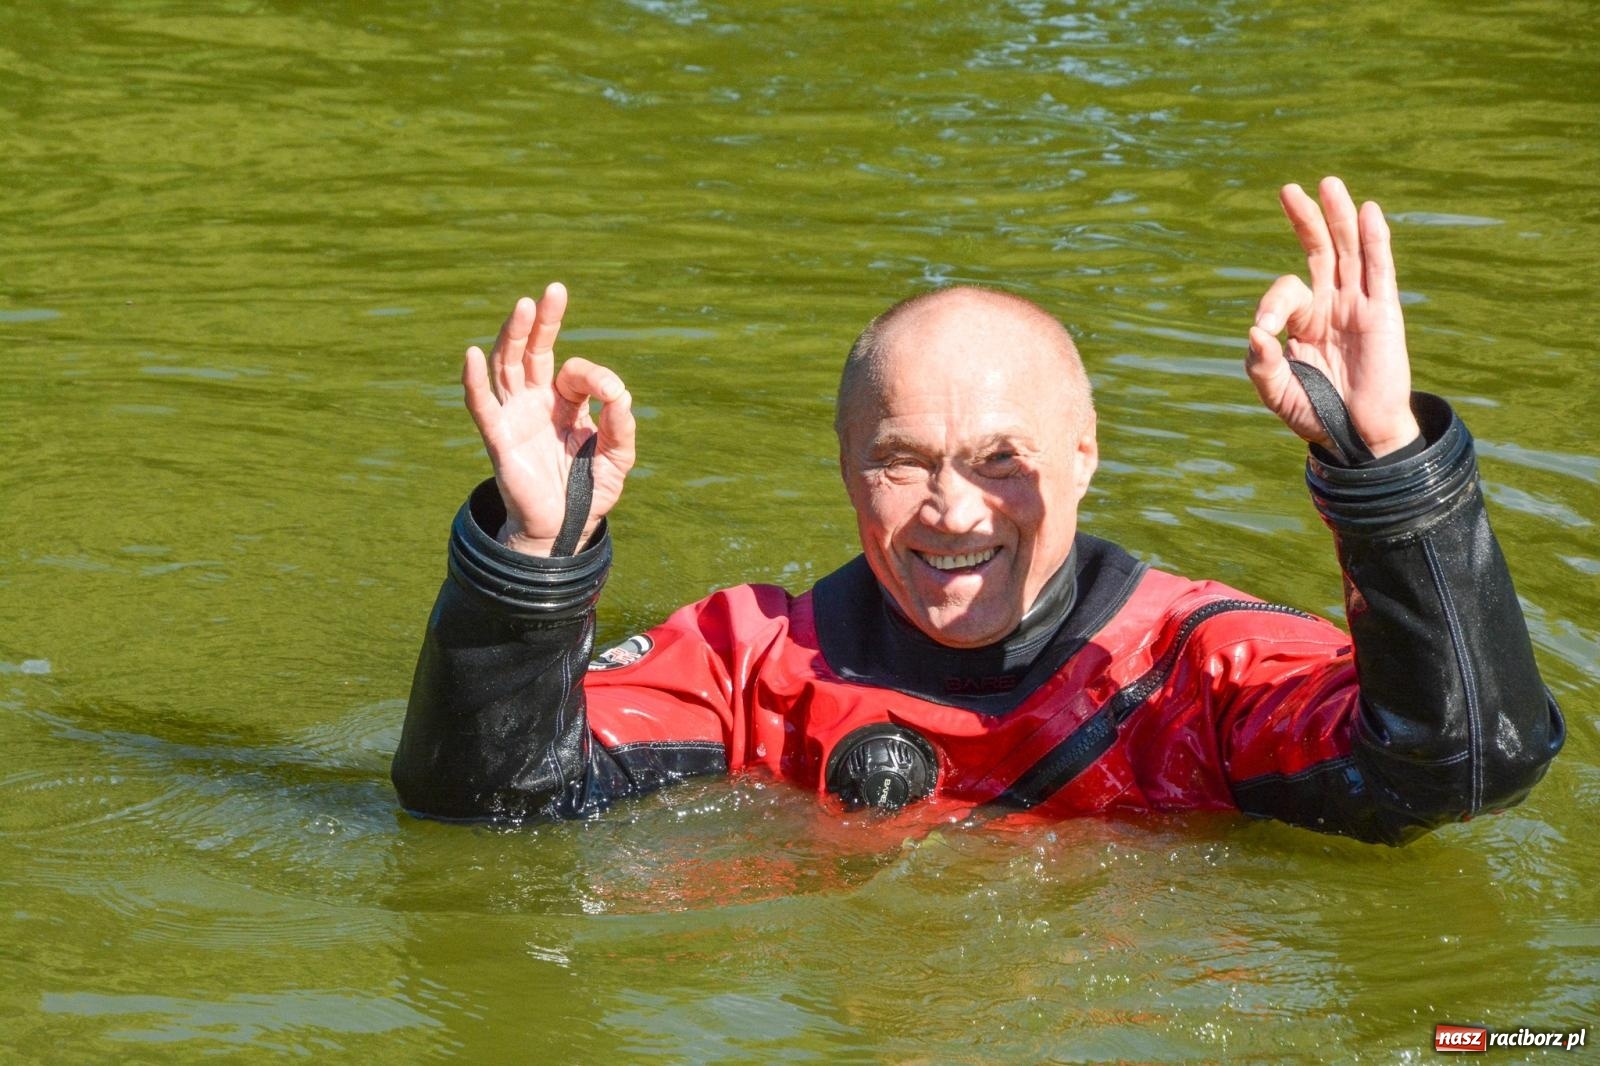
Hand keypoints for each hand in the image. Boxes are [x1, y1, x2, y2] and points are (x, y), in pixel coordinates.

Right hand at [463, 283, 635, 555]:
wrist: (561, 531)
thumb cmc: (588, 494)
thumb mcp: (618, 460)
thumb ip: (623, 429)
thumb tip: (621, 397)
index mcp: (567, 405)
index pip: (577, 374)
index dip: (597, 376)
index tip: (613, 393)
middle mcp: (537, 403)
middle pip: (534, 352)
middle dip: (543, 321)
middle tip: (554, 290)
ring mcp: (515, 417)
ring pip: (507, 366)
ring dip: (513, 336)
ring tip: (524, 306)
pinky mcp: (498, 438)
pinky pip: (482, 405)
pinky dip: (474, 381)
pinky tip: (473, 354)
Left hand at [1246, 177, 1420, 456]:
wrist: (1357, 436)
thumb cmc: (1316, 414)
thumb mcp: (1276, 391)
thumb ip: (1261, 364)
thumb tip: (1255, 333)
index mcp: (1304, 322)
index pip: (1286, 292)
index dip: (1272, 304)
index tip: (1265, 332)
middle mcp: (1331, 306)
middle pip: (1320, 252)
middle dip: (1306, 220)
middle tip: (1290, 190)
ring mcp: (1359, 306)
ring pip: (1349, 252)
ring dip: (1339, 217)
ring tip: (1329, 184)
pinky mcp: (1384, 313)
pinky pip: (1379, 270)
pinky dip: (1374, 240)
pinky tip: (1368, 212)